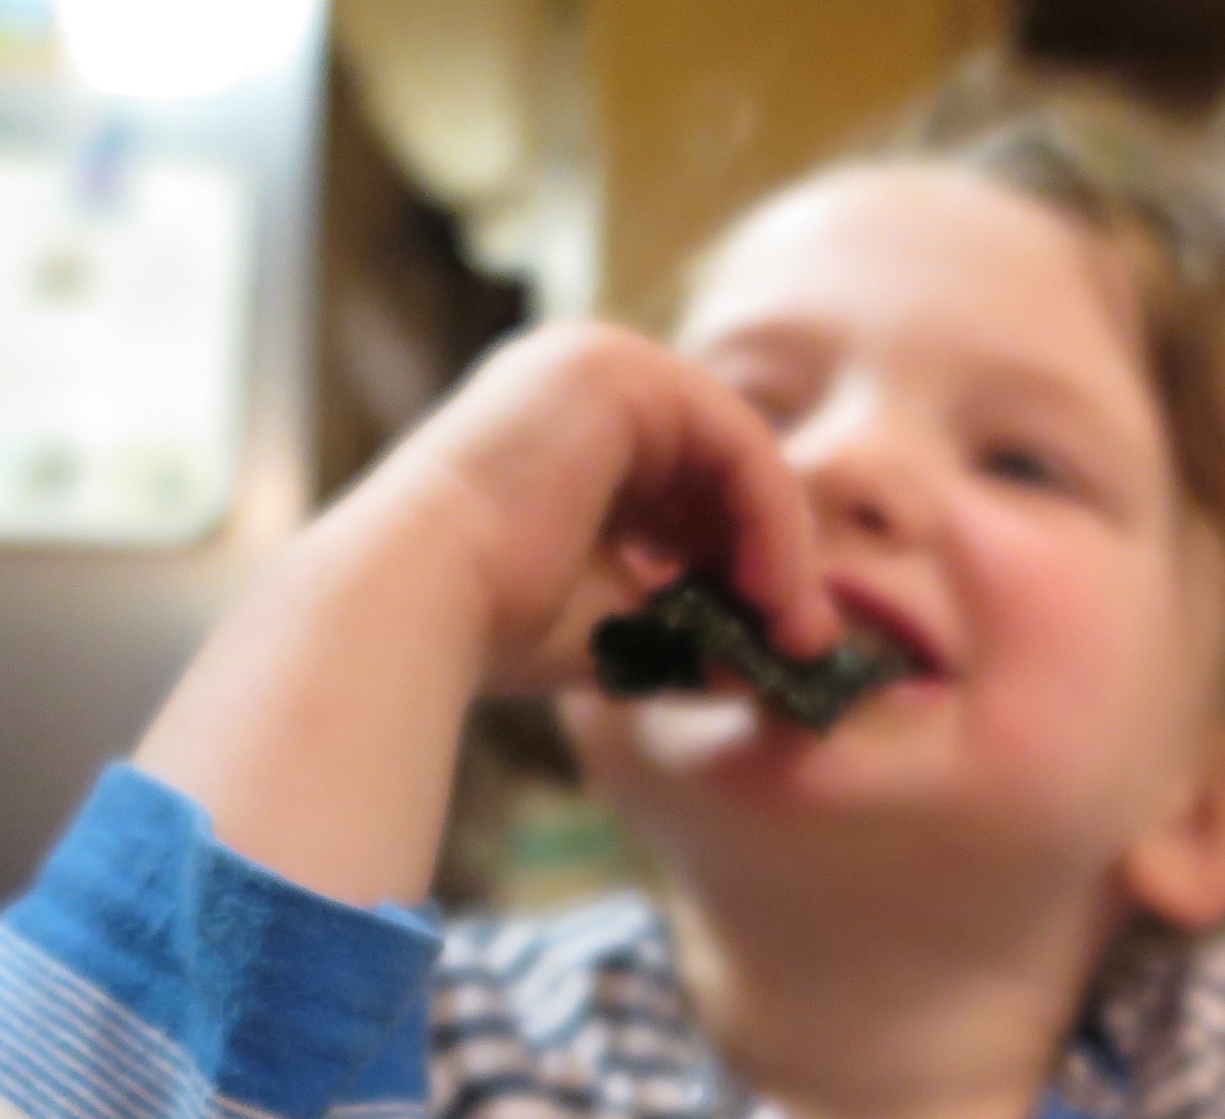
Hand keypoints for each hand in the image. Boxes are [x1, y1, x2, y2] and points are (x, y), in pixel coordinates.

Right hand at [355, 319, 836, 691]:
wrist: (415, 605)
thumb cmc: (495, 624)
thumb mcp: (622, 618)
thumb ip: (696, 617)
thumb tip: (782, 654)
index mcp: (568, 427)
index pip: (692, 483)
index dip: (745, 562)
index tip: (780, 643)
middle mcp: (581, 376)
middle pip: (724, 464)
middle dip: (775, 559)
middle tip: (809, 641)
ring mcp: (598, 359)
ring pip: (742, 455)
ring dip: (783, 550)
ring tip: (793, 631)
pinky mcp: (618, 371)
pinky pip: (740, 444)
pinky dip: (774, 523)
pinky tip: (772, 594)